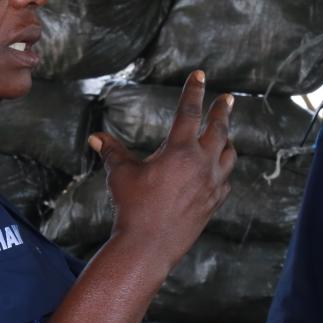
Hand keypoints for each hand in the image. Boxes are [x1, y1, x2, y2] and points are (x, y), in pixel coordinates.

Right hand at [87, 70, 236, 267]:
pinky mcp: (214, 201)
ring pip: (228, 154)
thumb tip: (95, 137)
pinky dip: (222, 169)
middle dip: (222, 111)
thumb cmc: (133, 207)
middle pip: (219, 129)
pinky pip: (225, 179)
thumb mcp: (120, 174)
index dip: (194, 90)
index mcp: (180, 150)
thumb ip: (112, 151)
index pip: (189, 111)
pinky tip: (217, 170)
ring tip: (223, 134)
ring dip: (226, 141)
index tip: (200, 75)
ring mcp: (212, 183)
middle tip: (227, 98)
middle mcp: (202, 163)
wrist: (149, 246)